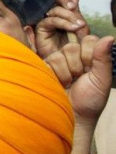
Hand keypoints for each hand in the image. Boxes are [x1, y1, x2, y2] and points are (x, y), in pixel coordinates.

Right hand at [35, 0, 88, 58]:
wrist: (70, 66)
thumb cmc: (75, 51)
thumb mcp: (81, 29)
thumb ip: (77, 13)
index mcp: (63, 16)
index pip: (60, 0)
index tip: (74, 5)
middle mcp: (53, 19)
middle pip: (55, 2)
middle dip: (65, 3)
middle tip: (73, 9)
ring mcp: (46, 25)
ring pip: (53, 11)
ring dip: (67, 15)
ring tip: (78, 25)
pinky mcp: (40, 31)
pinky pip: (49, 21)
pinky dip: (62, 22)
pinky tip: (72, 28)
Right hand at [45, 35, 112, 153]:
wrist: (73, 117)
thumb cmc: (89, 101)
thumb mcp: (101, 79)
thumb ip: (103, 58)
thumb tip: (109, 37)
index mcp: (89, 56)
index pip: (89, 40)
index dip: (90, 54)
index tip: (91, 70)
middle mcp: (72, 57)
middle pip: (72, 46)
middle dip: (78, 66)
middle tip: (79, 79)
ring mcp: (57, 62)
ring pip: (60, 54)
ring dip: (67, 73)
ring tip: (69, 83)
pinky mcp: (45, 68)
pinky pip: (50, 62)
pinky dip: (57, 75)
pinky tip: (59, 83)